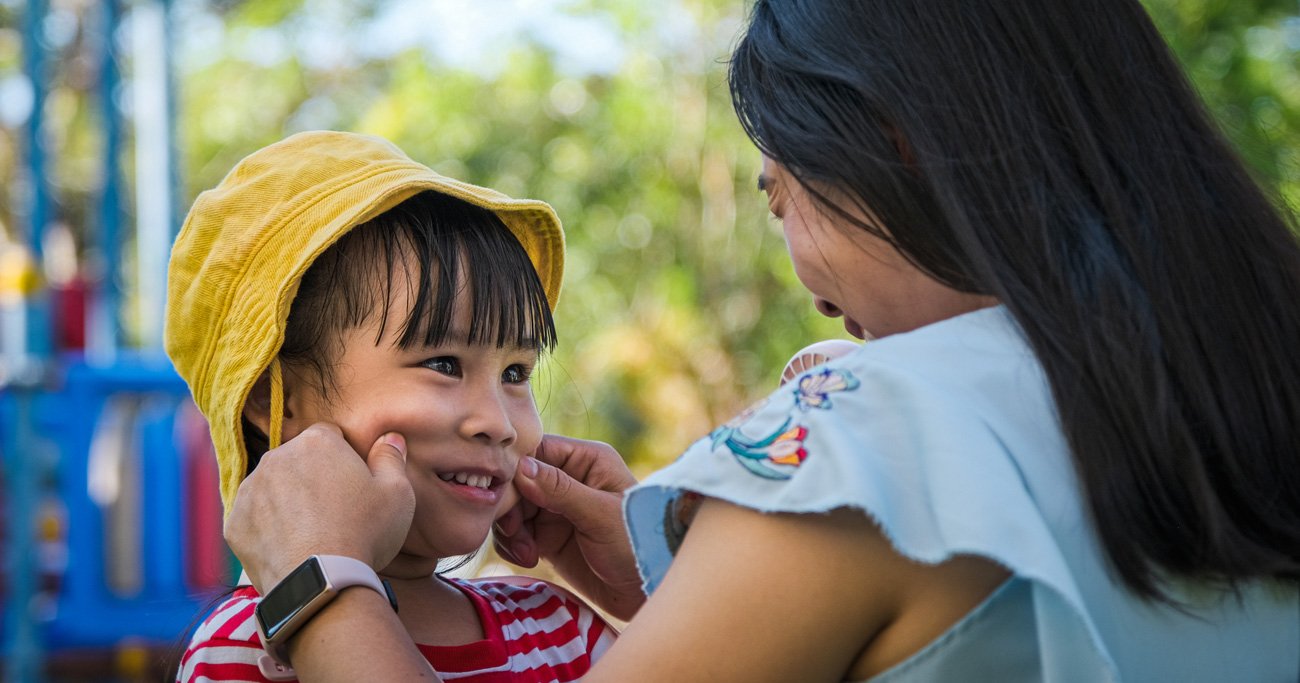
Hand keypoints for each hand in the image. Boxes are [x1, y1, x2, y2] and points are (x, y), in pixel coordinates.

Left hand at [224, 423, 415, 591]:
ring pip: (272, 487)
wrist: (320, 583)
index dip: (343, 457)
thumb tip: (390, 438)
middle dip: (312, 476)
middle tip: (333, 510)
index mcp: (316, 442)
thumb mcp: (397, 494)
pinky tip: (289, 546)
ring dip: (286, 500)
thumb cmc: (364, 533)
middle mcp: (277, 457)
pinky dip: (267, 527)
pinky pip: (253, 517)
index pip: (329, 435)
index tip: (352, 483)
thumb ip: (391, 458)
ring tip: (310, 532)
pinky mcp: (234, 522)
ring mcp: (250, 490)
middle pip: (297, 459)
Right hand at [494, 435, 644, 619]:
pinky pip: (516, 533)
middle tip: (514, 532)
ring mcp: (556, 508)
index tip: (505, 496)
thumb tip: (521, 467)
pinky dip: (514, 545)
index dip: (515, 471)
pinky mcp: (548, 536)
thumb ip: (560, 490)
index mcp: (586, 460)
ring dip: (511, 530)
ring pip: (513, 508)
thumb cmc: (637, 544)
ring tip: (527, 553)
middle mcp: (569, 479)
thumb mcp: (600, 516)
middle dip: (511, 507)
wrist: (646, 591)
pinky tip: (529, 559)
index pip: (537, 451)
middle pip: (518, 480)